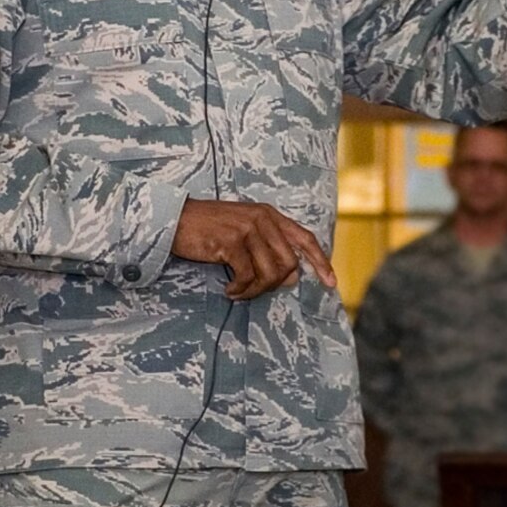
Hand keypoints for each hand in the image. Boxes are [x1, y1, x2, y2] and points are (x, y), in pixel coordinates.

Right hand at [173, 199, 334, 299]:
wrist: (175, 219)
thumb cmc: (209, 228)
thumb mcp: (244, 232)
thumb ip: (269, 250)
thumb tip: (293, 278)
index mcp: (270, 215)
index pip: (305, 238)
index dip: (320, 261)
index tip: (331, 283)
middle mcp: (263, 219)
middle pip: (289, 262)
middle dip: (276, 284)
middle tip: (255, 290)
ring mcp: (248, 229)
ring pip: (270, 272)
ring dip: (255, 290)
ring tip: (239, 292)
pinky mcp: (231, 242)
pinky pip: (247, 276)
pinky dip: (240, 289)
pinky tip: (229, 290)